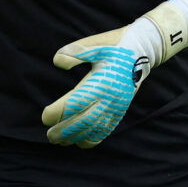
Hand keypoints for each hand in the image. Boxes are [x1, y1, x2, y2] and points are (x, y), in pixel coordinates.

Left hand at [41, 0, 187, 148]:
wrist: (142, 50)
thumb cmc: (114, 45)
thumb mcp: (94, 45)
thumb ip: (74, 53)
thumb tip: (56, 62)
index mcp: (100, 82)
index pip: (75, 103)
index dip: (58, 113)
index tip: (45, 117)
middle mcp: (108, 97)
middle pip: (83, 121)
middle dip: (64, 131)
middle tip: (50, 136)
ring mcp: (116, 105)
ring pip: (95, 128)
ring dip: (77, 137)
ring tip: (61, 141)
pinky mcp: (121, 108)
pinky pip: (107, 128)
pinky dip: (94, 138)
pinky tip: (82, 142)